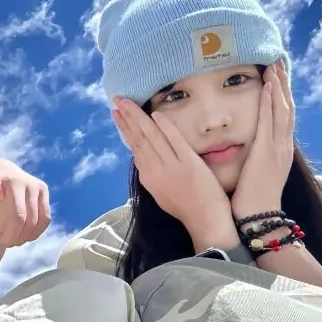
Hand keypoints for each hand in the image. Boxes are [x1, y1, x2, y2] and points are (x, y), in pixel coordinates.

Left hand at [0, 158, 50, 247]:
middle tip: (6, 243)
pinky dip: (36, 231)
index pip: (10, 210)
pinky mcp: (43, 190)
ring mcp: (34, 183)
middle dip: (15, 236)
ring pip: (37, 219)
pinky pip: (45, 218)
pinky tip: (23, 236)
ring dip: (26, 235)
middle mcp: (19, 177)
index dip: (6, 230)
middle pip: (24, 217)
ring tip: (13, 240)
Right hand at [112, 97, 233, 245]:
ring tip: (128, 102)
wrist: (204, 221)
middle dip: (126, 117)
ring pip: (151, 137)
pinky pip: (174, 141)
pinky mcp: (188, 163)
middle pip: (138, 138)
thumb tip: (144, 156)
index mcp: (148, 177)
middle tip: (117, 100)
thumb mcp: (160, 192)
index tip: (117, 114)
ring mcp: (171, 166)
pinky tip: (156, 115)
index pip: (134, 147)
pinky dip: (165, 127)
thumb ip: (152, 173)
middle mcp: (155, 170)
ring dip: (139, 117)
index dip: (125, 129)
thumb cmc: (185, 208)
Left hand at [230, 61, 294, 218]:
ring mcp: (277, 147)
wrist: (258, 216)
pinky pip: (270, 121)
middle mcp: (282, 146)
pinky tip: (268, 87)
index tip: (276, 79)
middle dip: (283, 86)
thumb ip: (256, 158)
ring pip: (282, 110)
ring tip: (275, 67)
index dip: (281, 97)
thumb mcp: (256, 173)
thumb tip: (249, 150)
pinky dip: (271, 102)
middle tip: (278, 64)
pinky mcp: (268, 151)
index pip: (282, 117)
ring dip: (279, 87)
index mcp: (279, 151)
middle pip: (286, 108)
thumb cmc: (252, 200)